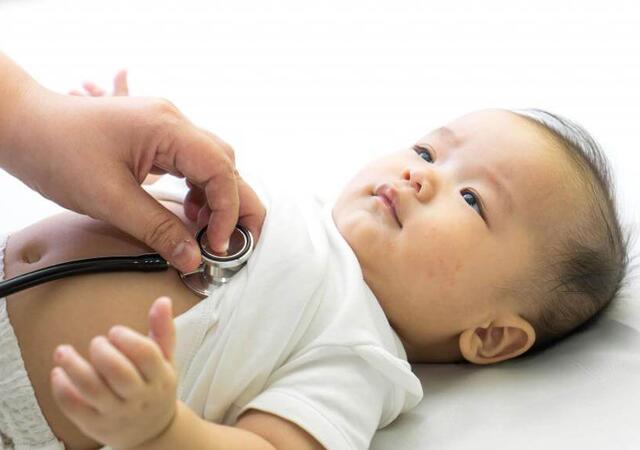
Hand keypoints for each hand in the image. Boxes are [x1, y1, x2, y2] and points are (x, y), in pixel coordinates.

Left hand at [0, 63, 265, 272]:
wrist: (25, 125)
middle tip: (236, 244)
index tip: (218, 246)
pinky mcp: (157, 138)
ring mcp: (167, 127)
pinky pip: (193, 164)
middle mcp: (175, 122)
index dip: (228, 212)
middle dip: (238, 206)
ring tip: (207, 232)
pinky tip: (189, 211)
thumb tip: (193, 258)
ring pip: (214, 164)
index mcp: (168, 128)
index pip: (221, 170)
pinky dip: (199, 191)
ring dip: (218, 199)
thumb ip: (157, 229)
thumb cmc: (57, 151)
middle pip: (227, 164)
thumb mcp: (109, 199)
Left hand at [50, 297, 178, 449]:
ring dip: (74, 367)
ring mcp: (116, 413)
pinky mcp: (95, 425)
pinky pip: (74, 408)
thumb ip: (163, 330)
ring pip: (92, 390)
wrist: (153, 432)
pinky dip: (62, 389)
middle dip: (102, 352)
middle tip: (97, 342)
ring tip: (62, 351)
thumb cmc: (156, 387)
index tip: (115, 331)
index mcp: (160, 377)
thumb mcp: (166, 360)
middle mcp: (139, 397)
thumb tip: (163, 300)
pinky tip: (58, 372)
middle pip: (119, 373)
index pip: (146, 355)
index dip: (127, 339)